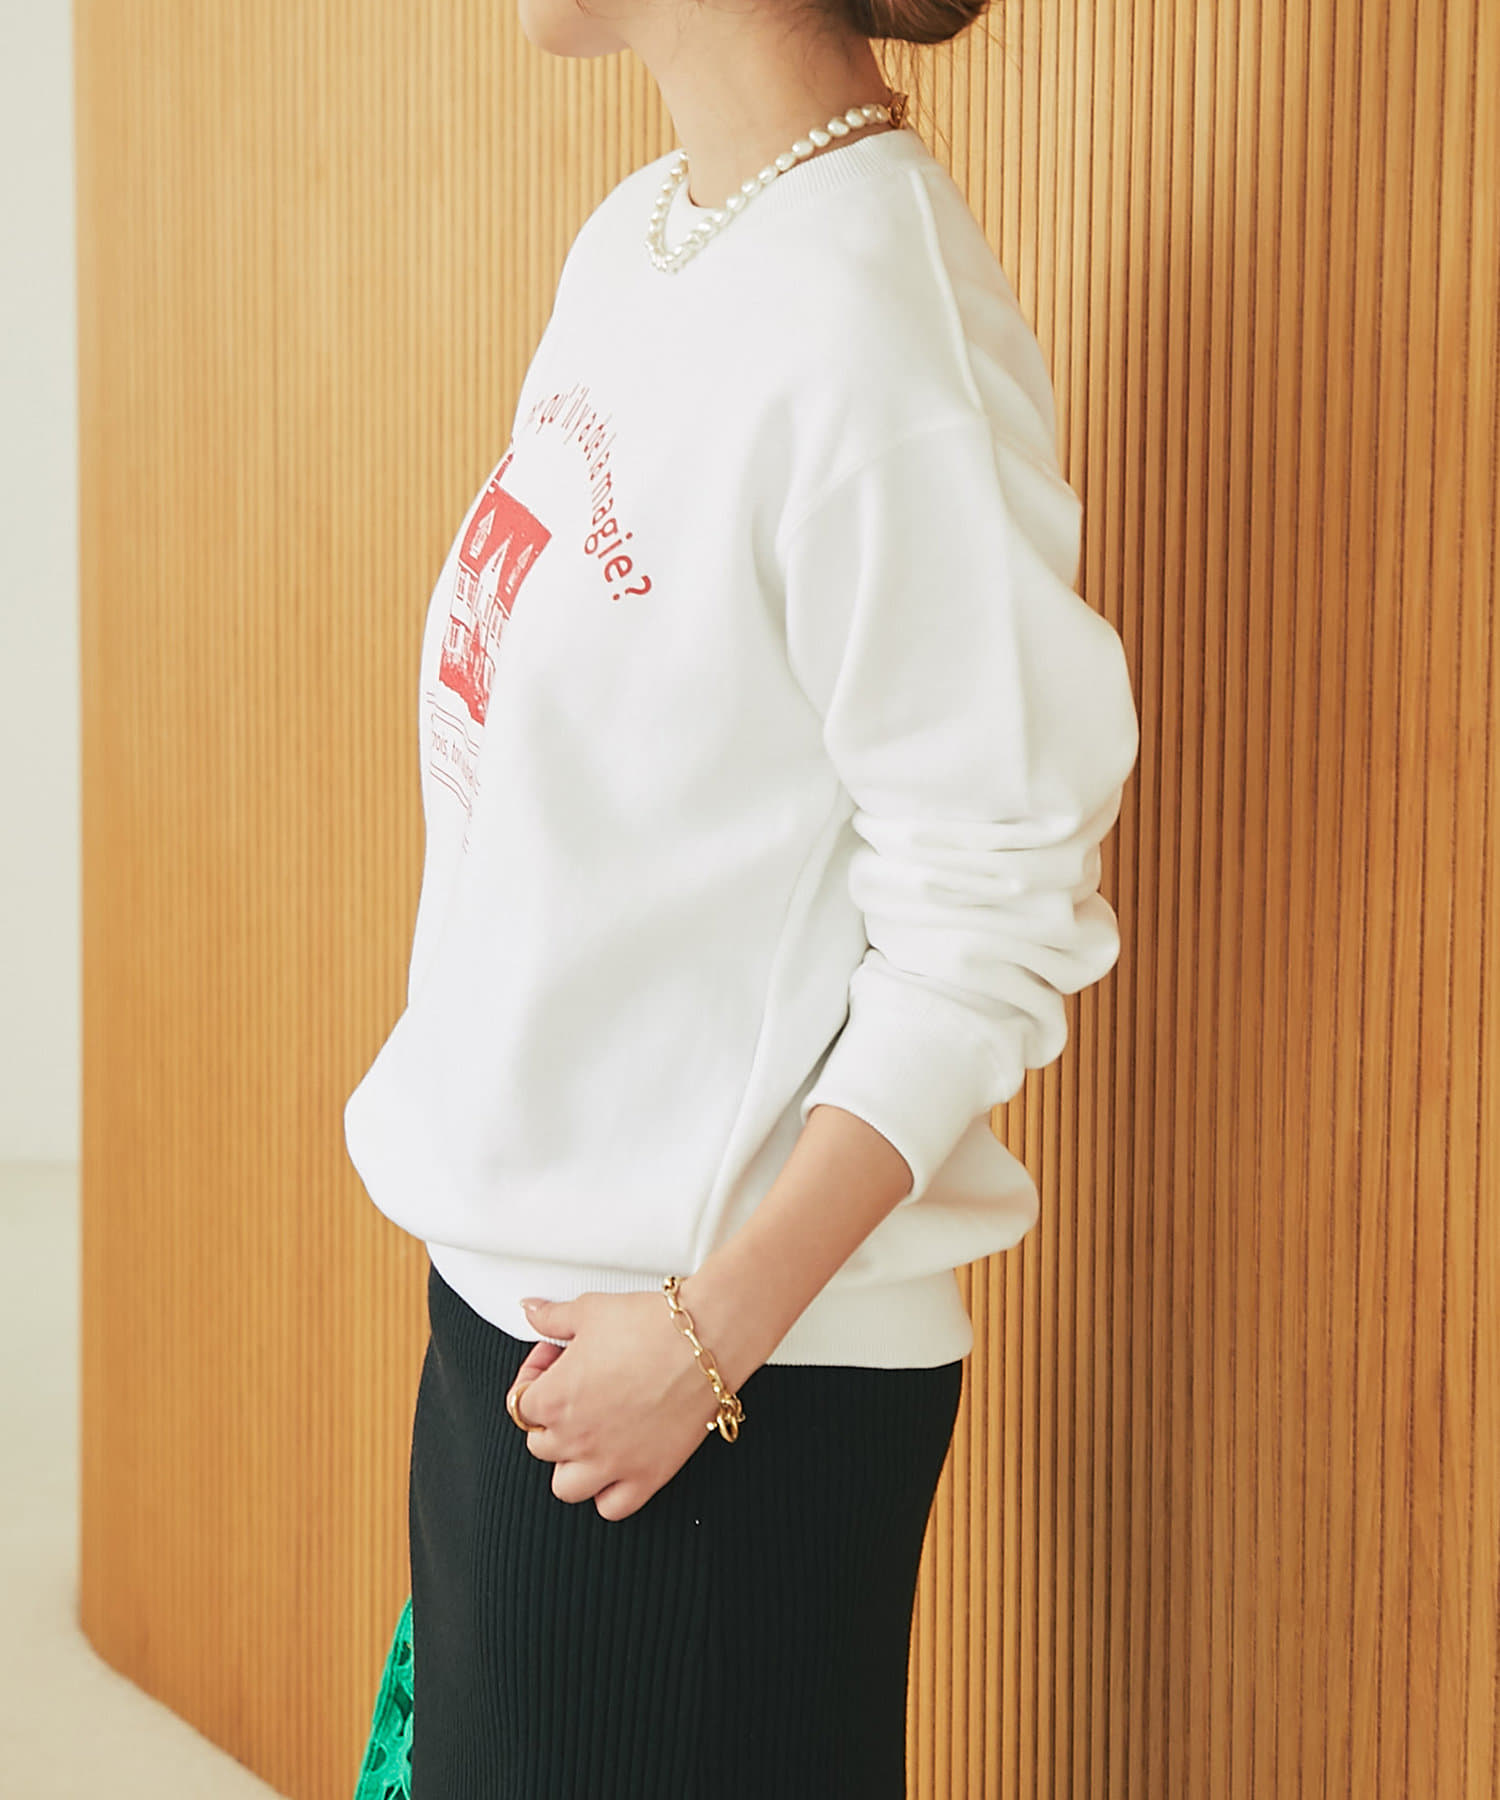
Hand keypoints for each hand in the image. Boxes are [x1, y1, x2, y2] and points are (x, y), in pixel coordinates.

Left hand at [505, 1289, 730, 1520]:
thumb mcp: (590, 1310)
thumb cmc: (653, 1325)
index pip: (520, 1403)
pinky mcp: (647, 1476)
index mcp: (555, 1399)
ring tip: (589, 1434)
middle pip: (540, 1444)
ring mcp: (611, 1462)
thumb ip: (552, 1318)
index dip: (535, 1376)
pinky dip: (608, 1492)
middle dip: (551, 1417)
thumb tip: (532, 1311)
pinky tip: (617, 1462)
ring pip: (566, 1486)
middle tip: (577, 1390)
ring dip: (571, 1463)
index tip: (554, 1361)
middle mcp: (577, 1438)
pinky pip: (611, 1507)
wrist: (707, 1340)